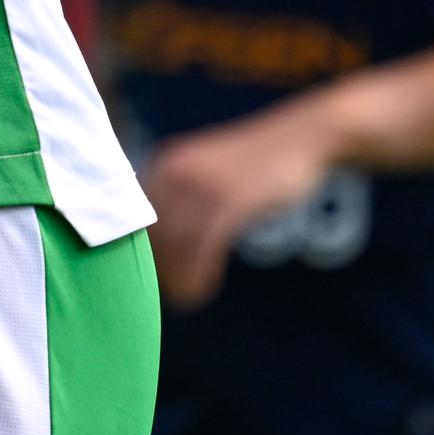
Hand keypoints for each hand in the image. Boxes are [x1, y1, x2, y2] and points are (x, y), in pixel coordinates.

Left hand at [143, 104, 349, 309]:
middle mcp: (178, 171)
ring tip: (186, 297)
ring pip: (175, 246)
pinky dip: (198, 275)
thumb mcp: (206, 173)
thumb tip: (157, 245)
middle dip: (158, 271)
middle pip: (152, 235)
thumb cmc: (253, 165)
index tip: (150, 276)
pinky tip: (203, 290)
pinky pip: (204, 247)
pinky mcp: (234, 200)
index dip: (137, 252)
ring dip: (177, 279)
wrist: (300, 137)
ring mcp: (205, 184)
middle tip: (171, 292)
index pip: (133, 218)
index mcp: (167, 164)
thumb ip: (180, 198)